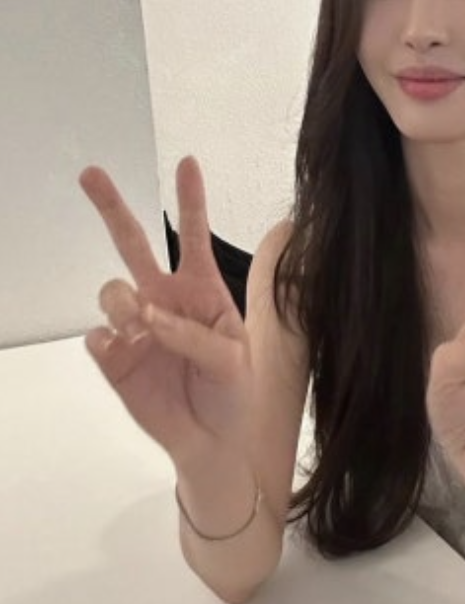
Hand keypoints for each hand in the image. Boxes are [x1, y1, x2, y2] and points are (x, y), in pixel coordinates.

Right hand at [80, 157, 252, 465]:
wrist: (214, 441)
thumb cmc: (233, 392)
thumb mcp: (235, 359)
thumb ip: (194, 333)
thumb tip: (148, 315)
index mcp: (203, 292)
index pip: (195, 238)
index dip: (191, 201)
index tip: (187, 162)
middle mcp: (165, 301)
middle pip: (133, 244)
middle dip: (112, 207)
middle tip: (90, 174)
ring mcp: (136, 328)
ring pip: (112, 291)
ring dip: (122, 303)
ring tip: (142, 328)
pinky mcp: (115, 358)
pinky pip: (98, 337)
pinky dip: (108, 340)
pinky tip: (124, 350)